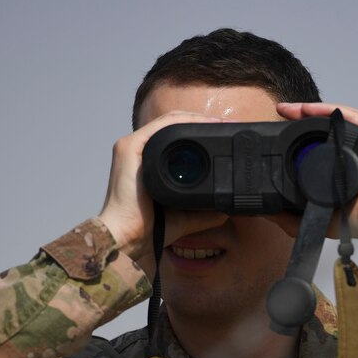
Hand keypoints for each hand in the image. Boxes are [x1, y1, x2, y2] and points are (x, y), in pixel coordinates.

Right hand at [98, 111, 229, 276]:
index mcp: (148, 163)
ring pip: (168, 123)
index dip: (200, 133)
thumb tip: (228, 206)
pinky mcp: (128, 147)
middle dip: (200, 123)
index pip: (176, 139)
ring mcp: (132, 147)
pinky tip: (202, 124)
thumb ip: (205, 208)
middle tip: (226, 126)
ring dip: (195, 119)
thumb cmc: (151, 229)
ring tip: (218, 123)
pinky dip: (182, 122)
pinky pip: (159, 126)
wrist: (130, 238)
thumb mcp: (186, 215)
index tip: (224, 137)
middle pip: (173, 128)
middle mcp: (139, 151)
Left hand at [273, 102, 357, 238]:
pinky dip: (332, 111)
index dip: (309, 136)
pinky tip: (311, 110)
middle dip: (308, 118)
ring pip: (345, 118)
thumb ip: (301, 218)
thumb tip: (272, 215)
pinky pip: (356, 117)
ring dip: (316, 110)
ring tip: (290, 109)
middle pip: (337, 127)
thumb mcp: (328, 220)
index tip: (283, 132)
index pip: (332, 144)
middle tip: (282, 113)